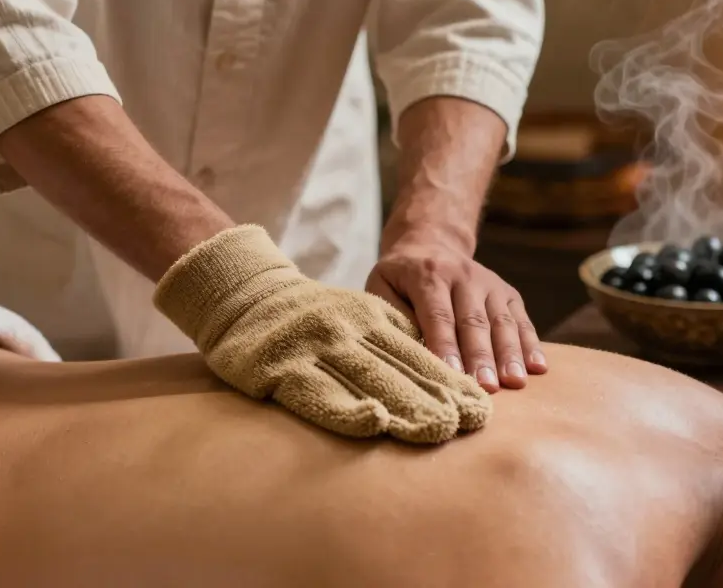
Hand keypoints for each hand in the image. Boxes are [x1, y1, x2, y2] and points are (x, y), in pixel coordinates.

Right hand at [154, 225, 491, 442]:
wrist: (242, 293)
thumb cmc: (304, 312)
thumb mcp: (354, 309)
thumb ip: (391, 330)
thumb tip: (440, 362)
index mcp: (369, 314)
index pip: (419, 351)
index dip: (451, 379)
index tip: (480, 405)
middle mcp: (348, 328)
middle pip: (402, 367)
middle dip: (439, 398)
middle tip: (472, 424)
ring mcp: (316, 347)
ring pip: (369, 379)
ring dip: (405, 406)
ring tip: (437, 429)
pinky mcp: (284, 367)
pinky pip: (321, 393)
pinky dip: (349, 409)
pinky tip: (374, 422)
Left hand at [366, 236, 546, 392]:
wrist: (430, 242)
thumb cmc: (400, 277)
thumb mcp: (382, 285)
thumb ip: (392, 314)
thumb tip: (407, 351)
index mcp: (428, 274)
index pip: (438, 315)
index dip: (445, 346)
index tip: (453, 375)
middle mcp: (463, 276)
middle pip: (474, 321)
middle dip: (481, 357)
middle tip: (487, 388)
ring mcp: (489, 283)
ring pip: (502, 321)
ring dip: (510, 354)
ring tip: (515, 382)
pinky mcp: (507, 291)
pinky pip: (521, 319)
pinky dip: (531, 343)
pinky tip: (538, 367)